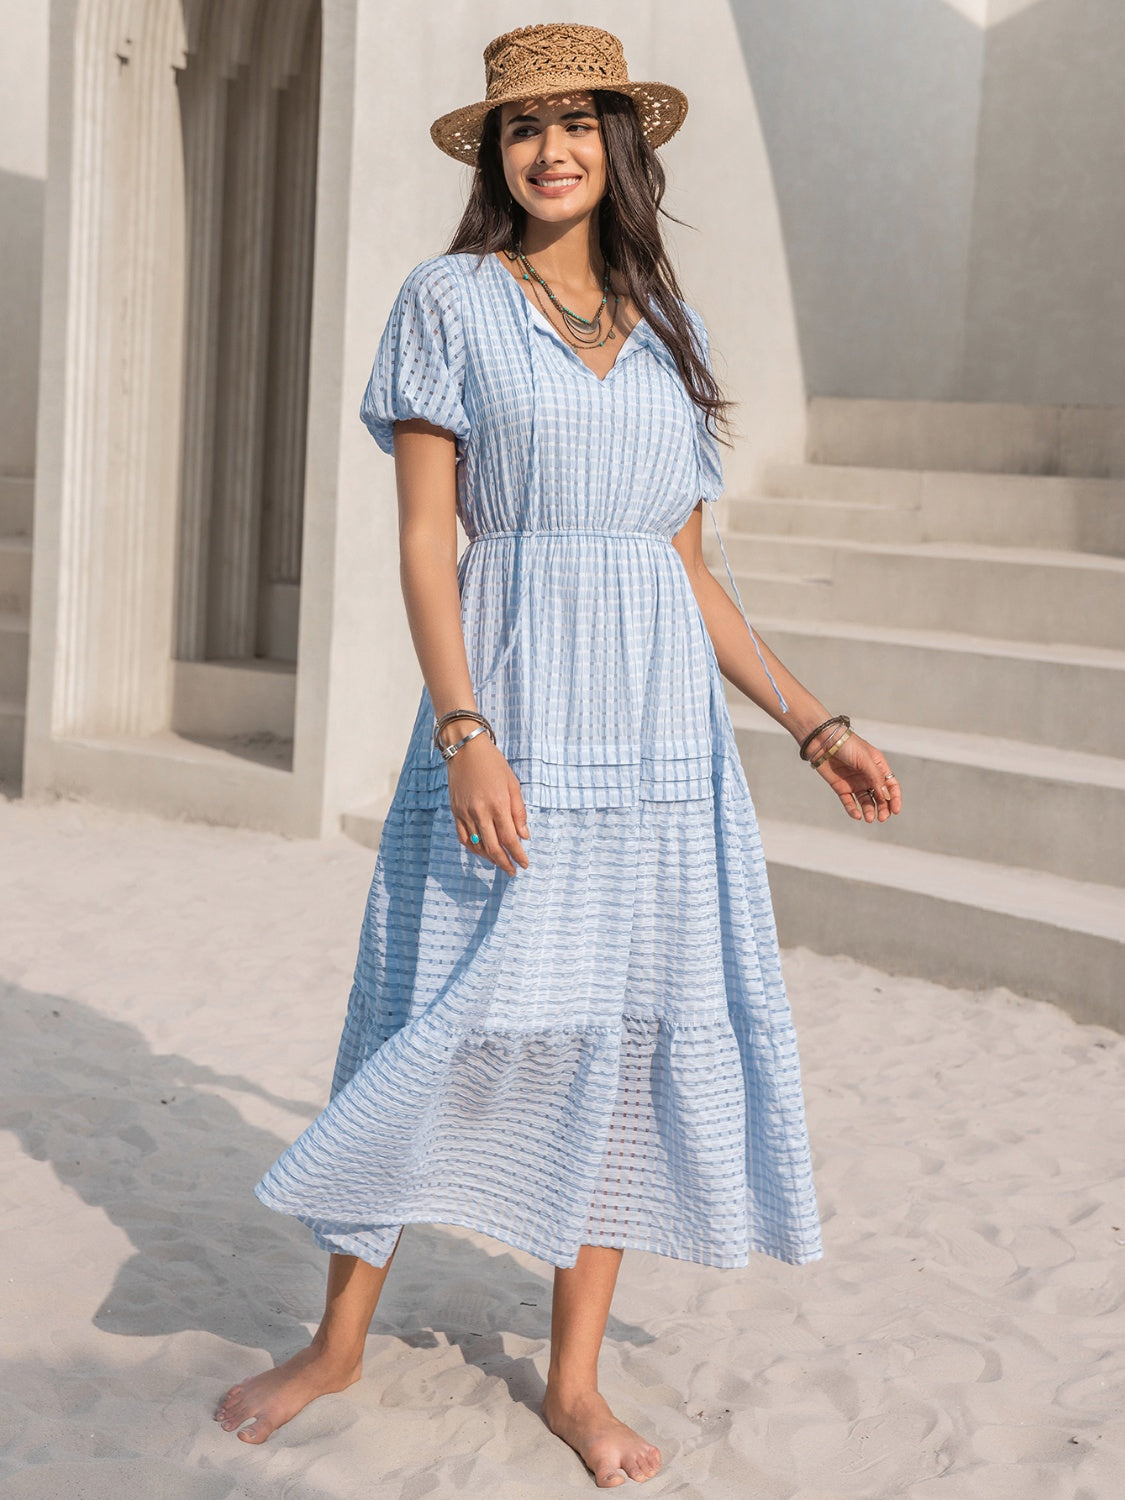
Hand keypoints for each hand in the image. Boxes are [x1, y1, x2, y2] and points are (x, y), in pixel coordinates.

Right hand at [446, 736, 530, 872]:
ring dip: (490, 858)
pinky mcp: (455, 812)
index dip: (518, 855)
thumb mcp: (513, 785)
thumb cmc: (493, 765)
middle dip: (505, 863)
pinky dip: (473, 848)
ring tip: (500, 862)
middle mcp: (481, 812)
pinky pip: (463, 837)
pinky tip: (482, 852)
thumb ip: (519, 812)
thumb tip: (524, 836)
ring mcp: (466, 813)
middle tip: (512, 871)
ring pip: (477, 846)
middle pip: (493, 847)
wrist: (466, 750)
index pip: (510, 839)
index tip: (524, 864)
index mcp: (498, 805)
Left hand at [811, 728, 902, 823]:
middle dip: (882, 808)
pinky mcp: (841, 787)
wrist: (822, 740)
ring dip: (869, 810)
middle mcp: (868, 776)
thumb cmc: (847, 745)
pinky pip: (849, 802)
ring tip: (869, 819)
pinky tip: (857, 815)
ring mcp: (854, 782)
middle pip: (879, 796)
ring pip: (865, 801)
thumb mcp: (865, 760)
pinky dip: (853, 809)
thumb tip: (886, 796)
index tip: (895, 810)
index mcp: (878, 766)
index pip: (890, 785)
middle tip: (882, 818)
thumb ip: (876, 778)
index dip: (894, 798)